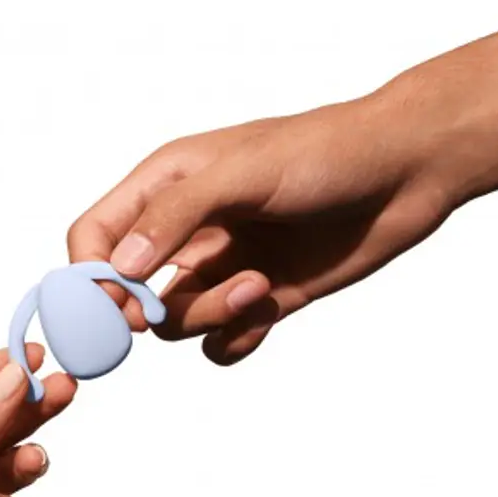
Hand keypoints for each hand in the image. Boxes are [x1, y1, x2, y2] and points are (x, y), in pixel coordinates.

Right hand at [68, 29, 497, 363]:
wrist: (407, 170)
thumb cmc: (325, 153)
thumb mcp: (242, 172)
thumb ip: (174, 217)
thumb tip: (122, 271)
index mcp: (165, 187)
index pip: (94, 237)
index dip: (90, 276)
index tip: (117, 304)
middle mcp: (184, 232)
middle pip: (127, 292)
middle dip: (147, 311)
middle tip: (170, 310)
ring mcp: (219, 268)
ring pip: (174, 323)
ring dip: (208, 316)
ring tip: (257, 288)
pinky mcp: (256, 300)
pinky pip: (219, 343)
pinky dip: (236, 340)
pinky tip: (268, 311)